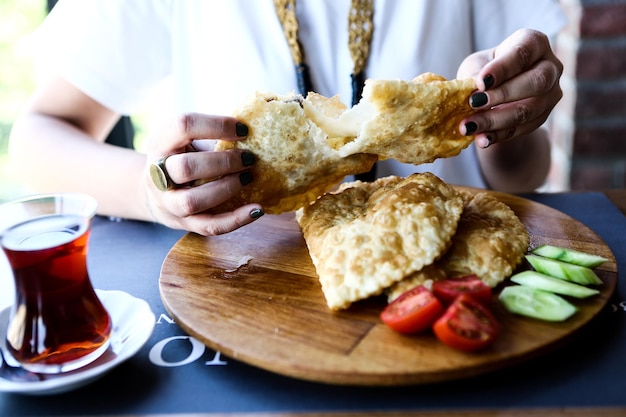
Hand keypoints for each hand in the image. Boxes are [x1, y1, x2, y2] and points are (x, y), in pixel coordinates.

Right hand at [144, 112, 262, 234]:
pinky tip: (256, 210)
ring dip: (227, 189)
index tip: (244, 130)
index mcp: (160, 143)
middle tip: (249, 158)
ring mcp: (168, 203)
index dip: (216, 125)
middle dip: (223, 162)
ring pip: (193, 201)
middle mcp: (157, 174)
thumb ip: (212, 139)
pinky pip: (209, 226)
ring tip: (249, 178)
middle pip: (185, 168)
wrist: (156, 192)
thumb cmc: (182, 158)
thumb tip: (255, 138)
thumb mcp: (187, 141)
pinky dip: (235, 220)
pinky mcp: (184, 224)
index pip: (183, 126)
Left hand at [457, 28, 562, 147]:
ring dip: (496, 120)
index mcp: (534, 43)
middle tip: (473, 103)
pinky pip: (523, 129)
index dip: (502, 68)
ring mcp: (551, 94)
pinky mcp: (543, 117)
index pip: (523, 53)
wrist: (495, 95)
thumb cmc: (484, 71)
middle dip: (503, 94)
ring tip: (468, 126)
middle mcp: (550, 66)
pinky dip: (499, 135)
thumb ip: (475, 75)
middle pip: (537, 81)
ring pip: (529, 110)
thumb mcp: (475, 66)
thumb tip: (473, 92)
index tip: (480, 82)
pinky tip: (481, 139)